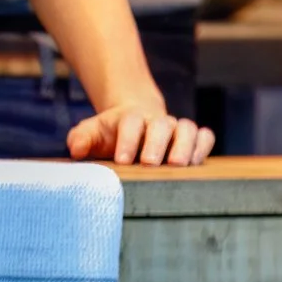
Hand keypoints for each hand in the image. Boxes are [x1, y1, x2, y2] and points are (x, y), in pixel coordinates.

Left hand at [67, 99, 213, 165]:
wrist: (135, 121)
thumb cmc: (110, 134)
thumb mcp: (91, 132)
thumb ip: (81, 138)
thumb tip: (76, 150)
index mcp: (131, 117)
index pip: (132, 123)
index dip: (128, 140)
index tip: (122, 160)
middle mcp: (157, 121)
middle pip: (162, 124)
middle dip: (157, 143)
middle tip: (150, 163)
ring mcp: (177, 128)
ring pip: (188, 128)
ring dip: (185, 144)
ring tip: (178, 164)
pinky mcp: (193, 138)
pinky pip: (205, 136)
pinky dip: (203, 146)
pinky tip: (196, 162)